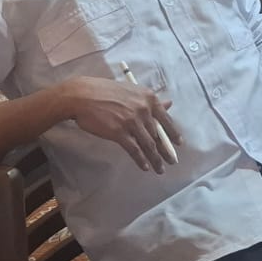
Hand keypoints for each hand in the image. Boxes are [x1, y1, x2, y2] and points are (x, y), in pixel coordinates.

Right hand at [57, 76, 180, 173]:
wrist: (83, 95)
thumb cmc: (105, 91)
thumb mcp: (132, 91)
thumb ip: (150, 101)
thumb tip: (169, 103)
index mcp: (149, 98)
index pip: (166, 119)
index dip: (173, 133)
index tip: (178, 144)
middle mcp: (143, 110)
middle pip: (158, 134)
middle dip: (166, 150)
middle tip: (172, 161)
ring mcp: (132, 122)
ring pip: (148, 144)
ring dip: (155, 159)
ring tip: (160, 169)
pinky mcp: (119, 132)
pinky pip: (134, 149)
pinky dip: (141, 159)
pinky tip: (145, 167)